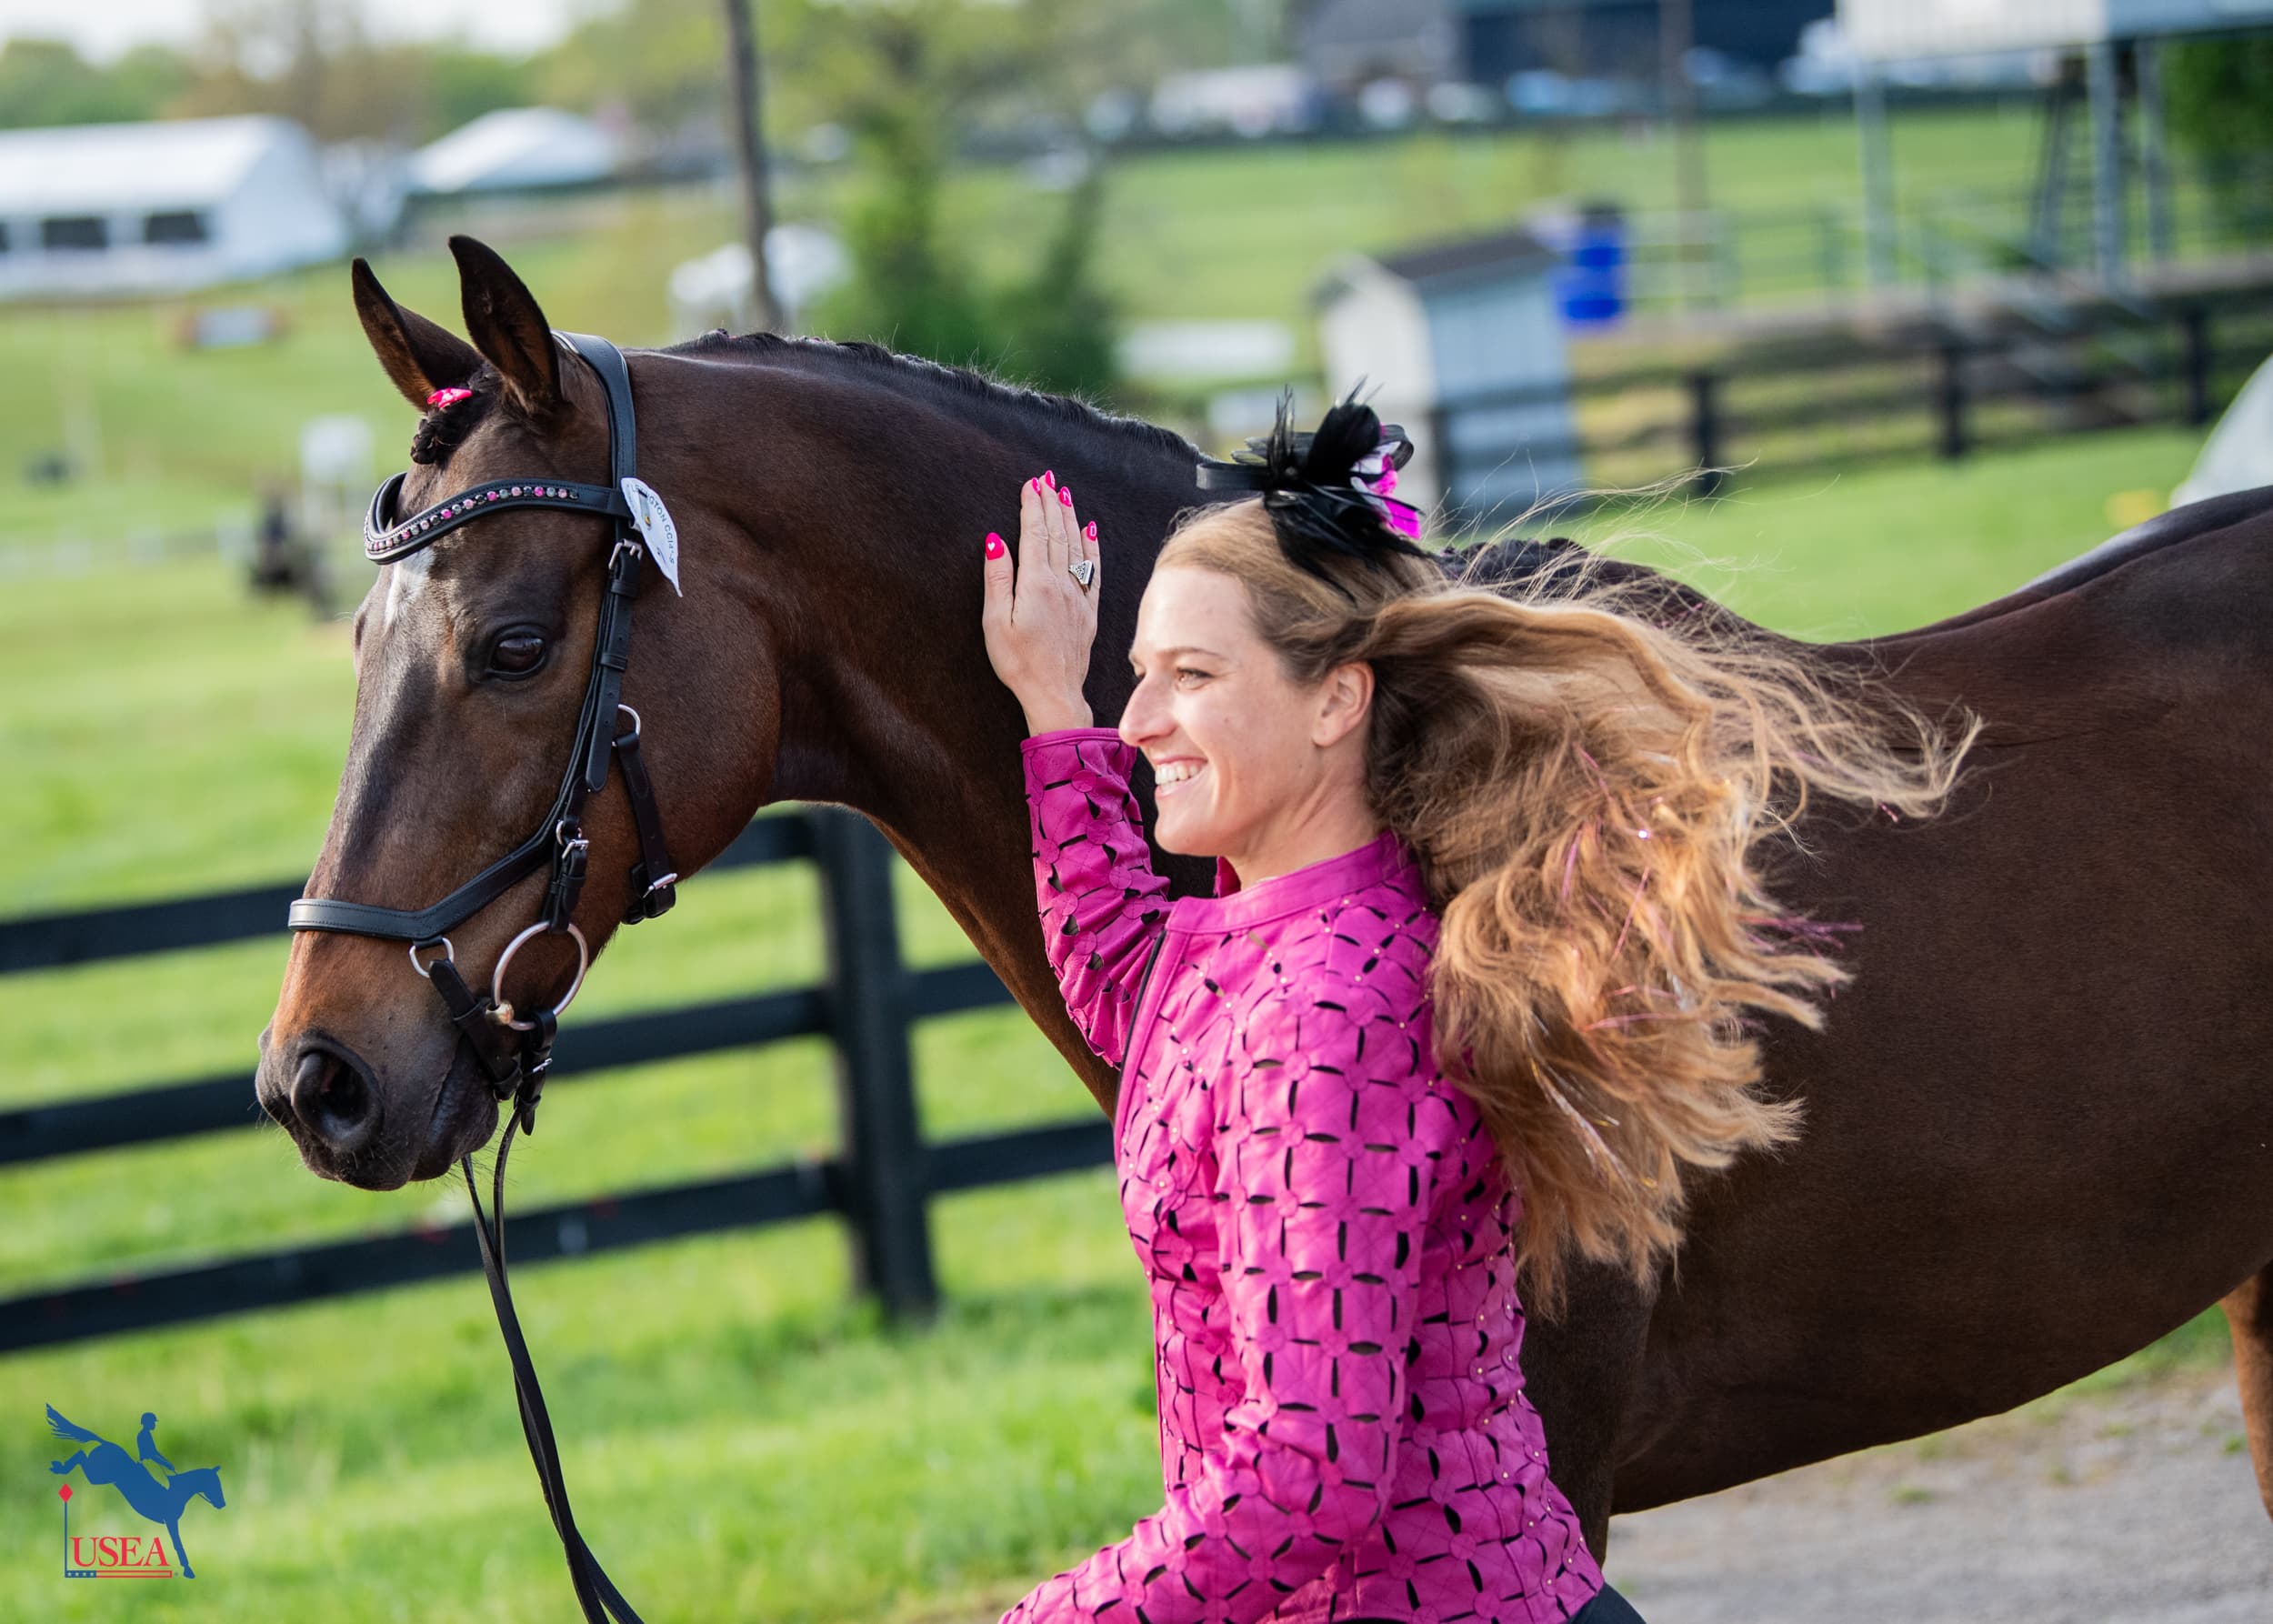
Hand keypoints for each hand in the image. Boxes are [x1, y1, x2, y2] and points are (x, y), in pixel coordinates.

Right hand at [981, 470, 1100, 734]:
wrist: (1054, 693)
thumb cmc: (1018, 663)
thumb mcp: (996, 622)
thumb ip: (997, 579)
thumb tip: (995, 540)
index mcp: (1036, 584)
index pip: (1035, 533)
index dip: (1032, 506)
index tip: (1031, 483)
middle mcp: (1061, 584)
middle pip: (1057, 534)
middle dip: (1051, 503)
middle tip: (1048, 478)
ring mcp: (1078, 597)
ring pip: (1076, 547)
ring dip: (1070, 518)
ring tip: (1065, 495)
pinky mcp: (1088, 611)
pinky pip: (1092, 570)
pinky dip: (1091, 547)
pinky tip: (1091, 531)